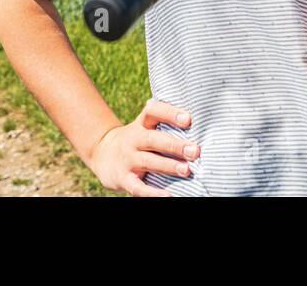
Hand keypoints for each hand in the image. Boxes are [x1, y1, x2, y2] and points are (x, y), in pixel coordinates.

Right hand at [84, 99, 200, 196]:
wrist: (102, 154)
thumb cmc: (137, 140)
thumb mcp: (144, 127)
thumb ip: (165, 126)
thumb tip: (203, 129)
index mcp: (141, 124)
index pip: (153, 111)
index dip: (169, 113)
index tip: (188, 119)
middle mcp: (133, 139)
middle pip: (153, 139)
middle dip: (174, 145)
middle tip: (195, 150)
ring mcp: (127, 159)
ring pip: (148, 161)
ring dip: (168, 166)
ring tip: (186, 170)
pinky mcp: (123, 179)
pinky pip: (138, 187)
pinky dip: (153, 192)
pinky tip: (168, 195)